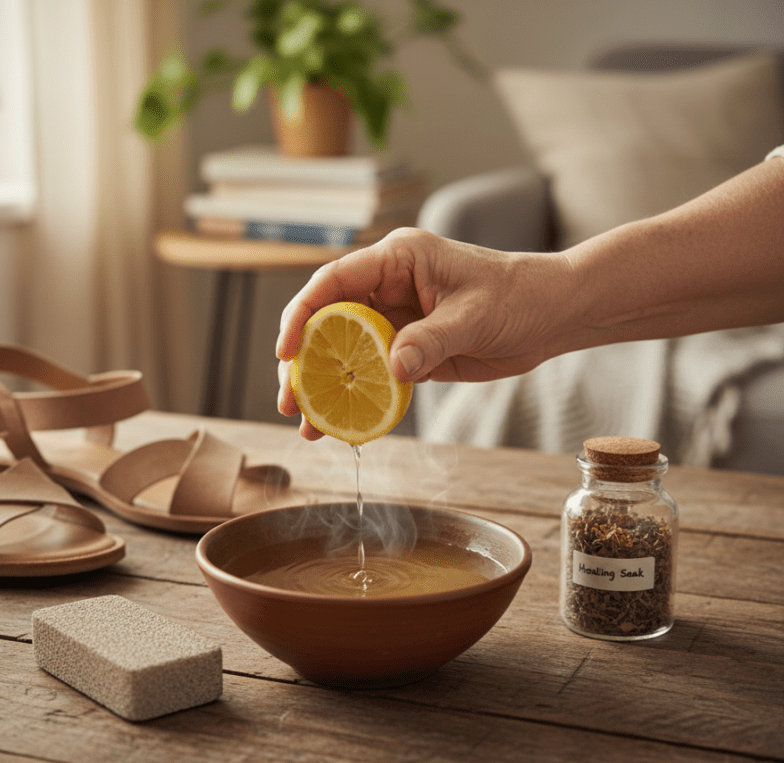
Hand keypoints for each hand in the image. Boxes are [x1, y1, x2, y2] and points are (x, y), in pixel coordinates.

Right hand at [275, 227, 571, 439]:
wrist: (553, 314)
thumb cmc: (519, 295)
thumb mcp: (475, 316)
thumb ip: (431, 340)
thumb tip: (392, 369)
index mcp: (398, 260)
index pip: (333, 282)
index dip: (302, 314)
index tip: (286, 351)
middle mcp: (387, 286)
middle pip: (326, 321)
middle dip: (303, 362)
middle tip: (289, 401)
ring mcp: (395, 319)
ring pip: (343, 353)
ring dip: (324, 388)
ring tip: (307, 425)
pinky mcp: (408, 349)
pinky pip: (372, 375)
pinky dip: (356, 400)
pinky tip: (342, 426)